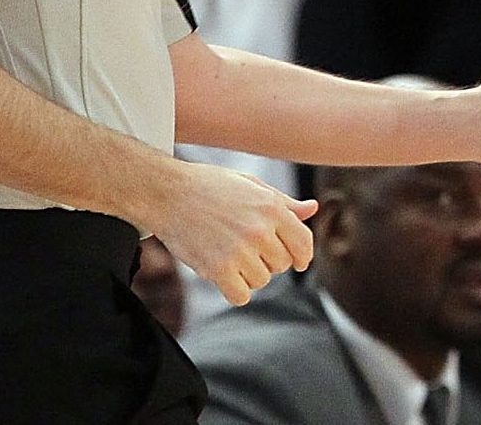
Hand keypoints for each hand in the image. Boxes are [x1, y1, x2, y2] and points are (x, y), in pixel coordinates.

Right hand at [147, 162, 318, 306]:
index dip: (303, 255)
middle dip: (271, 261)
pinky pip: (241, 295)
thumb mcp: (252, 185)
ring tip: (233, 258)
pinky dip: (236, 291)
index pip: (303, 241)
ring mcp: (239, 251)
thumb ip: (285, 203)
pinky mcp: (216, 269)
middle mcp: (260, 230)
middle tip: (250, 251)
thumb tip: (313, 209)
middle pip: (282, 264)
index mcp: (272, 208)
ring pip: (262, 280)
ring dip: (251, 275)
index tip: (299, 263)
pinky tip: (226, 277)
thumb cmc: (210, 186)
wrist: (167, 192)